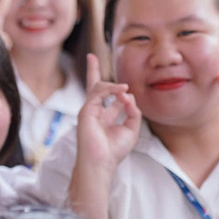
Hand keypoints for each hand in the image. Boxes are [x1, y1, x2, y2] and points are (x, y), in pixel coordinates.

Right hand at [76, 53, 139, 170]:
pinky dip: (110, 90)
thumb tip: (128, 96)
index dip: (117, 90)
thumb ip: (133, 112)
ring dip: (114, 86)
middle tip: (91, 57)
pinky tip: (121, 91)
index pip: (108, 98)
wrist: (101, 162)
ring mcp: (89, 110)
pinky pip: (97, 93)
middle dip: (92, 70)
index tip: (126, 94)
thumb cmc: (114, 151)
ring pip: (98, 87)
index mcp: (105, 117)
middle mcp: (96, 112)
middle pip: (94, 86)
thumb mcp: (131, 129)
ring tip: (125, 89)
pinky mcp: (85, 111)